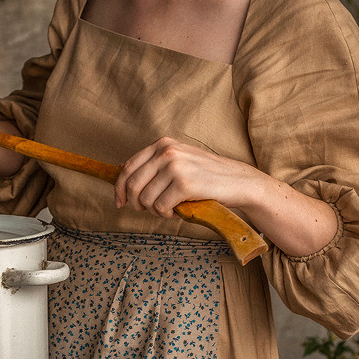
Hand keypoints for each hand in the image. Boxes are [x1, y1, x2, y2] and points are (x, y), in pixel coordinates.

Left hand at [114, 137, 256, 215]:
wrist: (238, 181)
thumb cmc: (207, 176)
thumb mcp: (178, 160)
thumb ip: (154, 164)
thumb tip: (122, 174)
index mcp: (162, 144)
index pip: (128, 167)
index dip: (119, 188)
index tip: (119, 202)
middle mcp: (166, 152)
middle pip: (133, 185)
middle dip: (136, 203)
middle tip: (147, 210)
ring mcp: (175, 166)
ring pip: (146, 199)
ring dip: (155, 211)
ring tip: (170, 209)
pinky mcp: (184, 184)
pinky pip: (161, 207)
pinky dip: (167, 215)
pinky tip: (179, 211)